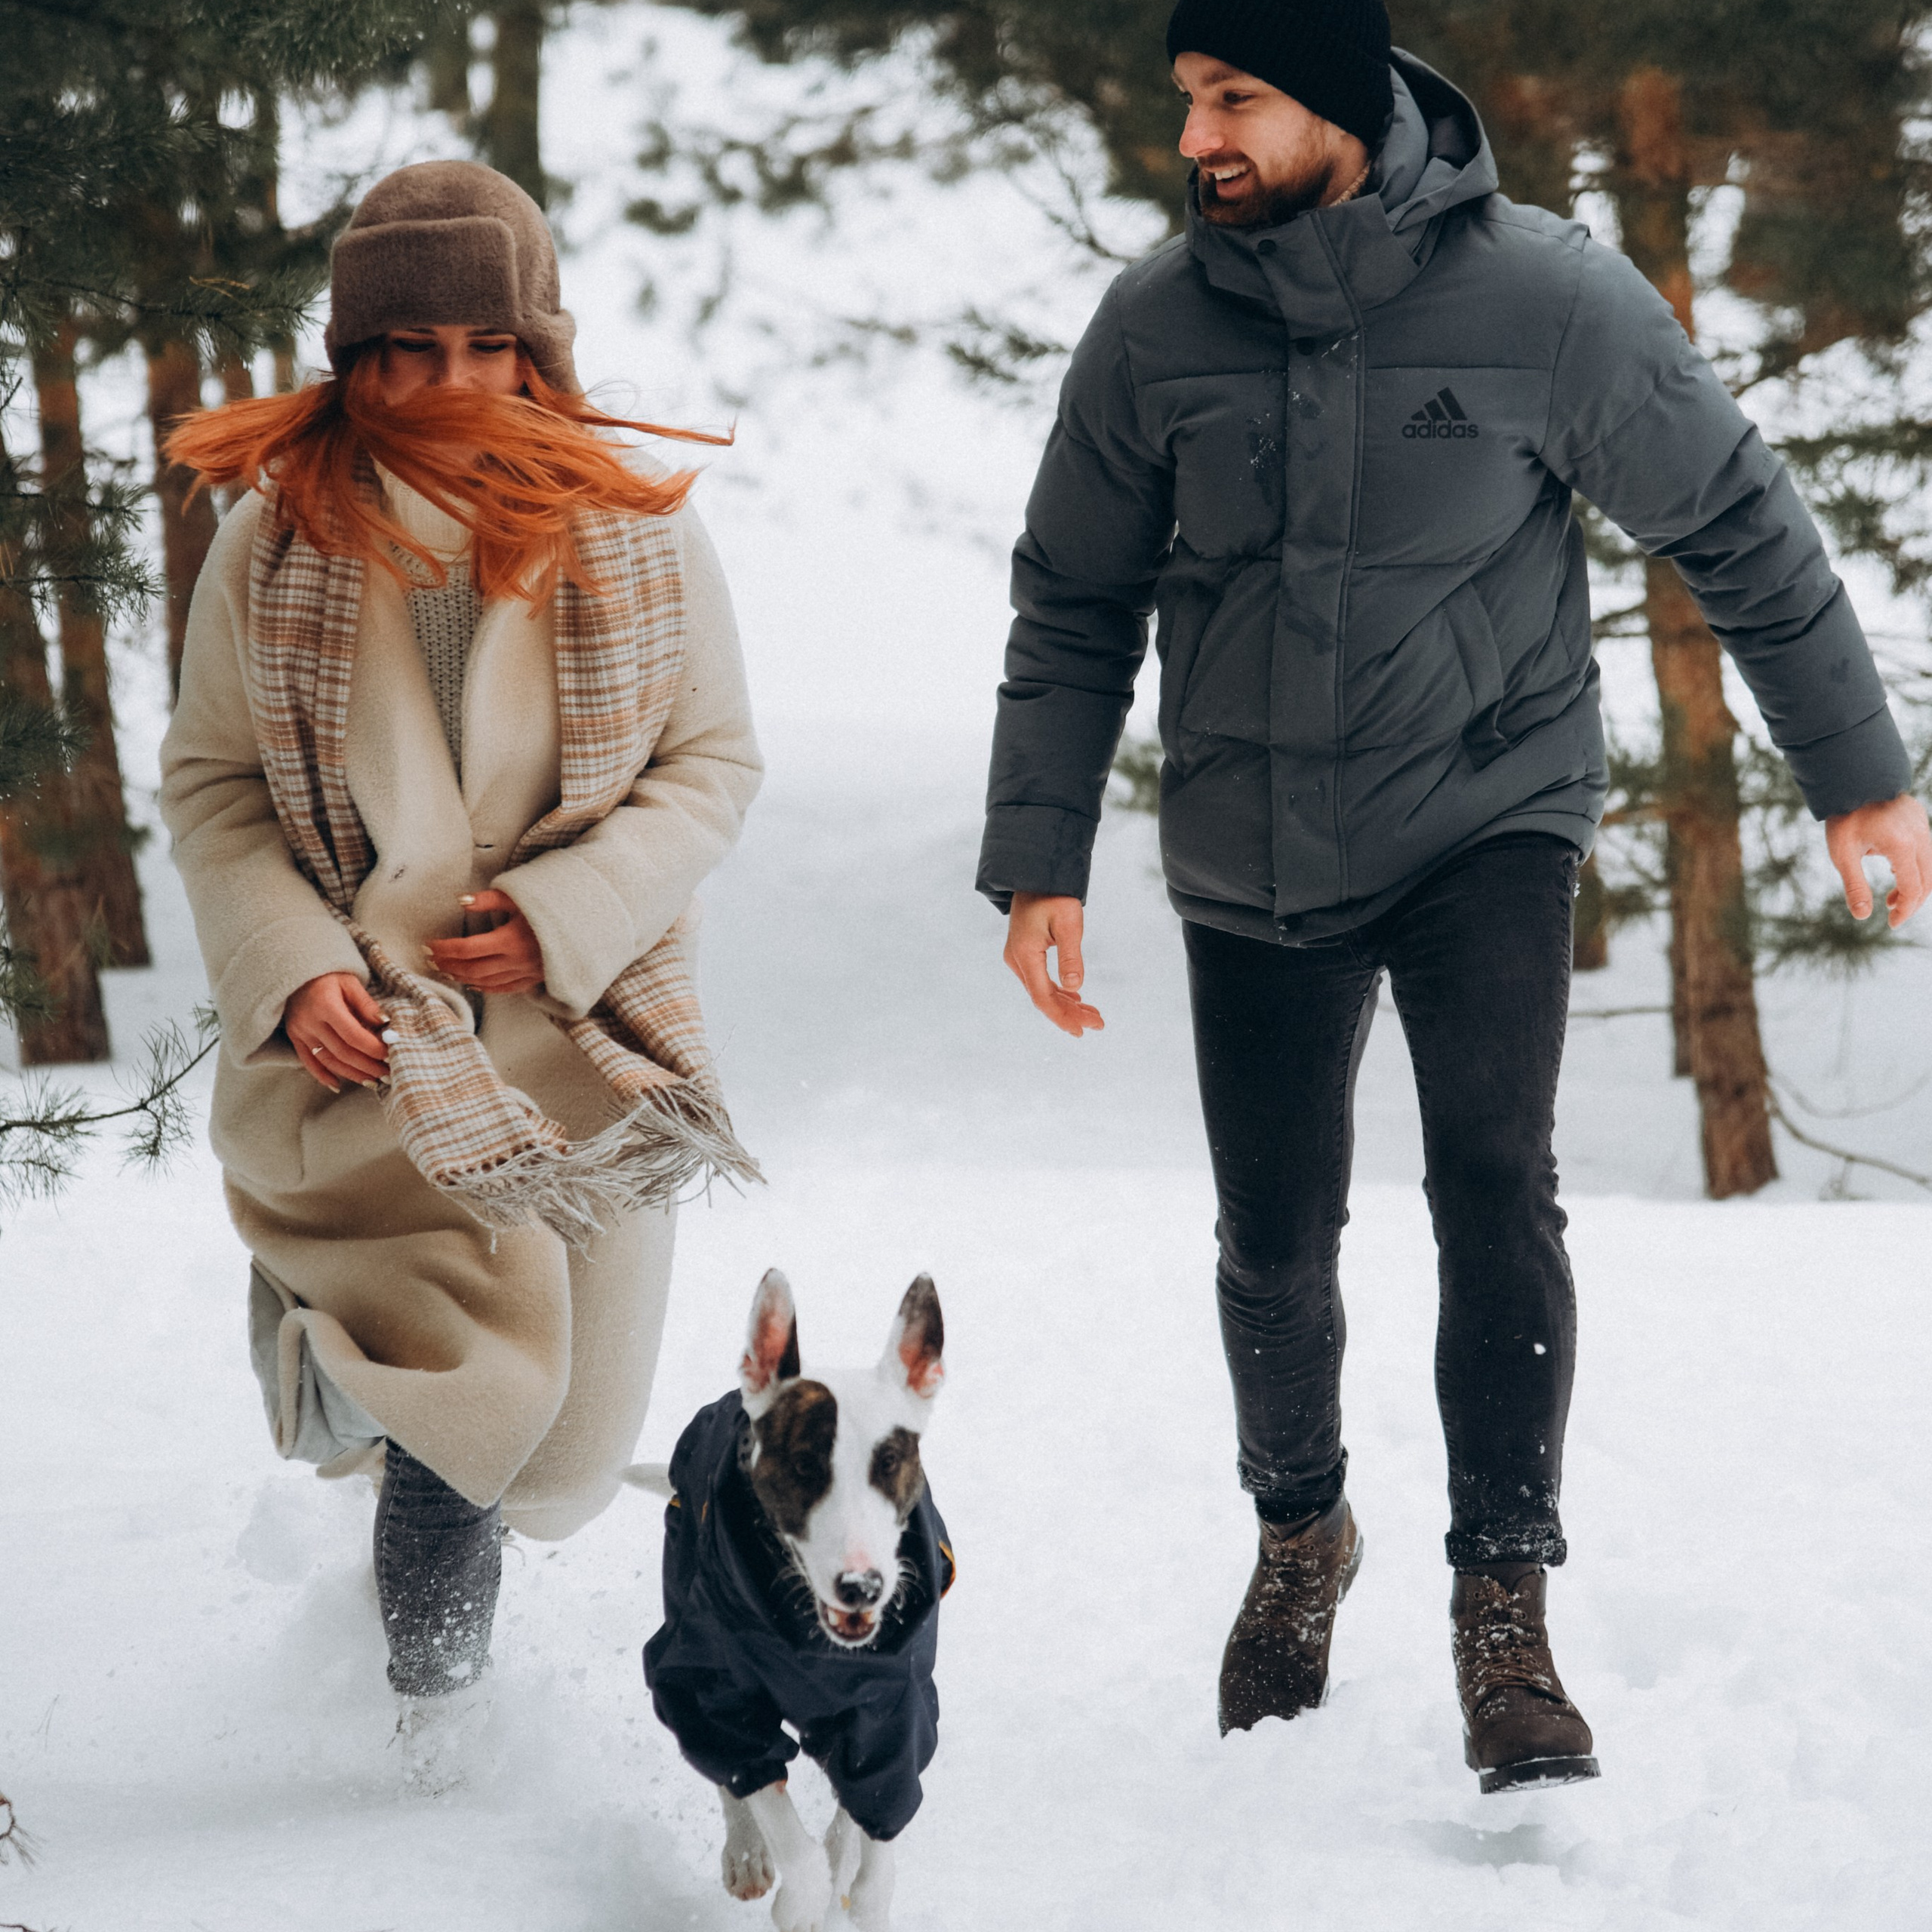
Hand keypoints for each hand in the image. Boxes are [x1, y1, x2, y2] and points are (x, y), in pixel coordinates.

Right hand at [285, 972, 388, 1090]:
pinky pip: (308, 1062)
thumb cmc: (328, 976)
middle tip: (387, 1074)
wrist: (294, 972)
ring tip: (372, 1082)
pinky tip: (338, 1085)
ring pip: (328, 1060)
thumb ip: (366, 1004)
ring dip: (351, 1074)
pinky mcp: (294, 1037)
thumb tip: (385, 1024)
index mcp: (326, 1006)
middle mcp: (311, 1022)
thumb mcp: (349, 982)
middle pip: (342, 1052)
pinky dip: (322, 1076)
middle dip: (367, 1066)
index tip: (390, 1055)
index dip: (372, 1048)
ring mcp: (300, 1032)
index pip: (353, 1035)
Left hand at [425, 888, 544, 993]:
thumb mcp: (519, 897)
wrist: (586, 921)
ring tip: (445, 971)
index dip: (444, 949)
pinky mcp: (535, 978)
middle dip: (448, 965)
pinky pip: (505, 988)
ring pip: (486, 982)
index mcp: (510, 940)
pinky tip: (472, 984)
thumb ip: (488, 899)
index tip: (429, 945)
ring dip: (462, 977)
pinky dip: (485, 988)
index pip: (467, 949)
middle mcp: (517, 961)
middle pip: (472, 968)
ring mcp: (526, 973)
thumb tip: (461, 900)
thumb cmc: (551, 905)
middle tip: (430, 959)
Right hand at [1004, 892, 1104, 1036]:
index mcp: (1025, 954)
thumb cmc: (1054, 895)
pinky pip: (1041, 980)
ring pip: (1042, 991)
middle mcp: (1017, 960)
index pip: (1043, 996)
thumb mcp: (1068, 923)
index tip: (1082, 1030)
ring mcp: (1019, 957)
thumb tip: (1075, 987)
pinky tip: (1076, 998)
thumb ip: (1071, 955)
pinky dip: (1059, 992)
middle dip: (1070, 1014)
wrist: (1037, 874)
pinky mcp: (1024, 953)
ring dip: (1067, 1004)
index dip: (1061, 1017)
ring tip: (1093, 1015)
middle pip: (1043, 998)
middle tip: (1098, 1024)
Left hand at [1826, 793, 1931, 928]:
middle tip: (1894, 913)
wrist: (1853, 779)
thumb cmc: (1844, 817)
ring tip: (1892, 897)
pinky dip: (1915, 867)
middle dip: (1913, 901)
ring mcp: (1922, 826)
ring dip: (1914, 884)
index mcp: (1902, 846)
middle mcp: (1920, 836)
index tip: (1891, 923)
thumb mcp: (1842, 854)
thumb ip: (1855, 886)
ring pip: (1929, 865)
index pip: (1913, 889)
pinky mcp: (1919, 819)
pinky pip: (1926, 849)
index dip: (1905, 910)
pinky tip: (1895, 871)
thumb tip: (1862, 916)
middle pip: (1928, 880)